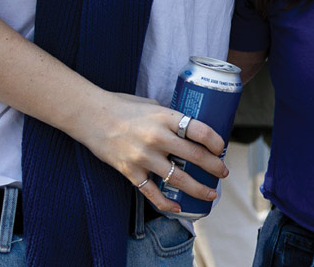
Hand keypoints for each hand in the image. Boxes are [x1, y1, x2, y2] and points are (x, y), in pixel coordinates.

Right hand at [71, 91, 229, 213]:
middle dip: (214, 167)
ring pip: (178, 178)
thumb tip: (188, 131)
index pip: (199, 131)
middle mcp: (157, 138)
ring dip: (198, 188)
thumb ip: (170, 118)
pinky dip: (166, 203)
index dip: (216, 142)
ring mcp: (143, 157)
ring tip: (210, 193)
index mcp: (165, 117)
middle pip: (195, 156)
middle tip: (223, 172)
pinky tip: (178, 208)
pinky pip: (152, 192)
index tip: (222, 148)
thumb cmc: (123, 106)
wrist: (90, 116)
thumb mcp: (153, 105)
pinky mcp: (130, 172)